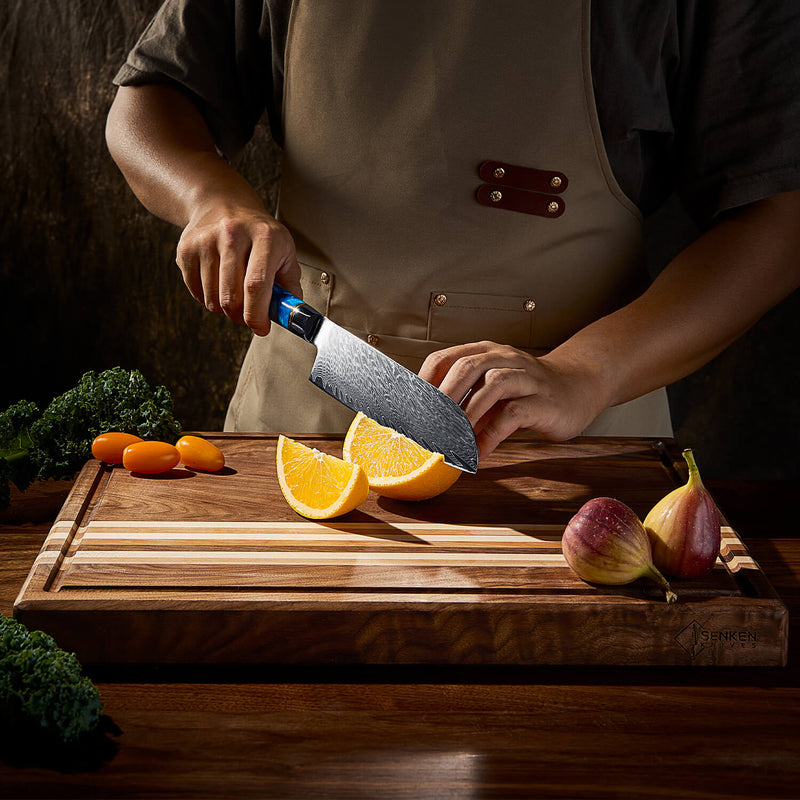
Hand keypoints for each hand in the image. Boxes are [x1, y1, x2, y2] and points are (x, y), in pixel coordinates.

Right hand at [175, 204, 301, 335]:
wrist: (223, 204)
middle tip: (248, 315)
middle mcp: (233, 234)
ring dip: (224, 308)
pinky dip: (208, 297)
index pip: (256, 285)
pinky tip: (218, 282)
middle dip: (241, 316)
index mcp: (264, 236)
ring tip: (234, 294)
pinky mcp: (187, 248)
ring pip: (212, 298)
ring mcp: (206, 240)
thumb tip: (289, 315)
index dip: (257, 314)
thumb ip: (290, 286)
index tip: (261, 328)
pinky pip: (196, 291)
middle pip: (231, 297)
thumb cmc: (258, 233)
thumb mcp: (284, 251)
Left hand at [419, 341, 609, 457]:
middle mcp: (505, 358)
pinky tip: (477, 453)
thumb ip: (465, 399)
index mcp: (485, 352)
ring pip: (492, 385)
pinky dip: (490, 435)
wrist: (578, 387)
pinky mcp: (543, 401)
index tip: (407, 409)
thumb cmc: (528, 390)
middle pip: (467, 367)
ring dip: (466, 414)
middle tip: (424, 425)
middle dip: (441, 396)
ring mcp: (526, 377)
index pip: (445, 358)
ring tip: (449, 439)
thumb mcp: (492, 388)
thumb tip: (426, 423)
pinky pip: (513, 415)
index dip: (423, 382)